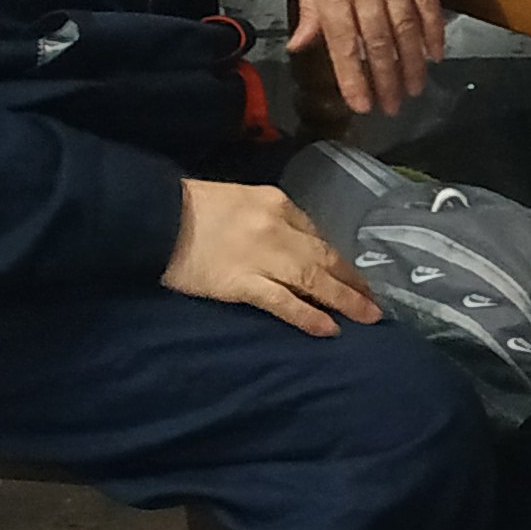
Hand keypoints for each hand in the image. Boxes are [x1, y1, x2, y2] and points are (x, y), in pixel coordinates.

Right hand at [164, 178, 381, 338]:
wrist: (155, 216)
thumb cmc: (193, 207)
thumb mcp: (240, 200)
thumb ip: (269, 218)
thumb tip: (293, 244)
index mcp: (277, 203)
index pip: (316, 234)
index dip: (337, 258)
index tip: (352, 276)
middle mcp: (278, 228)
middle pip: (325, 258)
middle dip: (353, 281)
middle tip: (375, 301)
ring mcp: (263, 257)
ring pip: (314, 281)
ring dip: (345, 300)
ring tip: (368, 317)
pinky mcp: (244, 284)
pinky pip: (284, 303)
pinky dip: (310, 316)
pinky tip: (330, 329)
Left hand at [286, 0, 445, 116]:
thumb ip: (310, 9)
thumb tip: (301, 46)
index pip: (344, 43)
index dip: (354, 78)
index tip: (363, 105)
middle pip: (379, 41)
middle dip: (387, 79)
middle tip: (395, 107)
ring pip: (406, 27)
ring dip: (413, 62)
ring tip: (417, 88)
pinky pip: (428, 0)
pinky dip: (434, 29)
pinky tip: (437, 52)